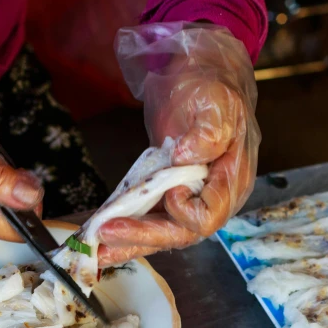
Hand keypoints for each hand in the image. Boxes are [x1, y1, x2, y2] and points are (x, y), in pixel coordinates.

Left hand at [100, 24, 259, 265]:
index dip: (186, 211)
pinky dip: (125, 232)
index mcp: (232, 178)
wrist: (200, 77)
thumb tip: (187, 158)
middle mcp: (213, 197)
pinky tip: (99, 241)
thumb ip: (208, 132)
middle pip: (181, 232)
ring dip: (128, 242)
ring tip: (95, 249)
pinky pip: (149, 221)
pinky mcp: (168, 195)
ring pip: (161, 233)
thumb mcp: (215, 101)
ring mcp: (190, 199)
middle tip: (108, 232)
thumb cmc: (212, 87)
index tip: (168, 190)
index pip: (210, 215)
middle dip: (144, 235)